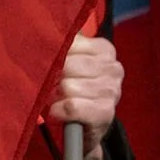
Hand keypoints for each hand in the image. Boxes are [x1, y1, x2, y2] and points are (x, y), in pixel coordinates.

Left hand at [46, 35, 121, 159]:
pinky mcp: (105, 113)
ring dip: (56, 97)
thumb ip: (63, 44)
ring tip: (57, 100)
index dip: (54, 56)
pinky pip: (72, 106)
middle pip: (68, 65)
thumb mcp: (70, 62)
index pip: (70, 42)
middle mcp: (113, 68)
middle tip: (52, 88)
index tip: (53, 68)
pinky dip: (59, 111)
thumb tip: (46, 30)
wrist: (85, 128)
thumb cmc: (72, 89)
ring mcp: (111, 91)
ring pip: (68, 86)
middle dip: (54, 78)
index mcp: (105, 50)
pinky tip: (59, 112)